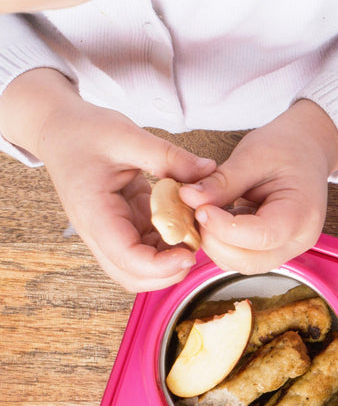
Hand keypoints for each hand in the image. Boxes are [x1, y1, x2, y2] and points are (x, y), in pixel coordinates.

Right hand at [0, 69, 215, 291]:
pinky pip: (149, 249)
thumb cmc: (85, 131)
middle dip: (169, 272)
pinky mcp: (126, 227)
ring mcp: (112, 233)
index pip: (126, 258)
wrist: (61, 129)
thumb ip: (168, 156)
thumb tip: (209, 170)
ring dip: (171, 261)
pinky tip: (186, 222)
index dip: (161, 266)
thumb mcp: (127, 135)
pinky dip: (170, 244)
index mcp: (94, 213)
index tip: (189, 254)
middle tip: (197, 246)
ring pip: (142, 269)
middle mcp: (99, 232)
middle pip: (133, 276)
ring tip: (194, 232)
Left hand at [178, 100, 337, 275]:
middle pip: (249, 261)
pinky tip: (219, 217)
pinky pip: (243, 257)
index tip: (199, 208)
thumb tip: (189, 197)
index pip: (260, 236)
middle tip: (196, 211)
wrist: (306, 151)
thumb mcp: (252, 157)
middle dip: (216, 241)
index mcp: (301, 214)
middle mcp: (298, 240)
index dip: (224, 227)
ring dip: (217, 244)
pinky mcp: (273, 249)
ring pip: (243, 264)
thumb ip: (222, 182)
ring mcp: (287, 248)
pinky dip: (224, 242)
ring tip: (207, 211)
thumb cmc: (287, 149)